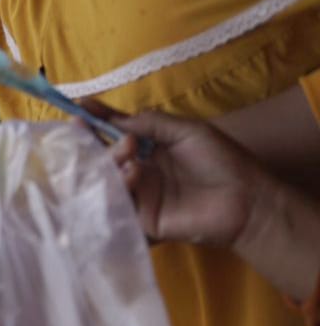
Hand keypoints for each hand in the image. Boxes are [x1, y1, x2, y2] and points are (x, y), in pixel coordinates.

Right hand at [105, 110, 257, 248]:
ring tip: (130, 157)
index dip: (97, 119)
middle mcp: (139, 170)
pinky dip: (119, 187)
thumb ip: (151, 123)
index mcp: (149, 148)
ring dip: (111, 163)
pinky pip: (118, 204)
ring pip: (106, 178)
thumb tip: (113, 119)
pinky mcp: (141, 219)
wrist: (247, 201)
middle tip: (123, 141)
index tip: (77, 107)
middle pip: (104, 155)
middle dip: (100, 142)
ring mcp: (139, 195)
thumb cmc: (222, 161)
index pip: (115, 131)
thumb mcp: (187, 131)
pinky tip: (133, 175)